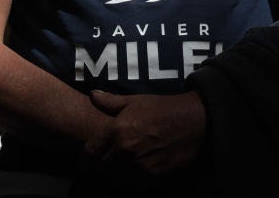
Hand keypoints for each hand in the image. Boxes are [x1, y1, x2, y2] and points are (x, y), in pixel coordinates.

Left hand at [87, 90, 205, 173]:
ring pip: (116, 177)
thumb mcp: (134, 101)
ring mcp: (140, 163)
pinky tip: (130, 175)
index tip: (86, 160)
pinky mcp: (154, 174)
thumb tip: (93, 96)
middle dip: (99, 167)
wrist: (192, 120)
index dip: (86, 156)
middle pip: (102, 167)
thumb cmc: (161, 108)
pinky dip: (130, 181)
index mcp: (118, 130)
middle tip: (100, 166)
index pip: (91, 150)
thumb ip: (110, 102)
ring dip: (114, 175)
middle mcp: (126, 149)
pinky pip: (134, 183)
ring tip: (115, 171)